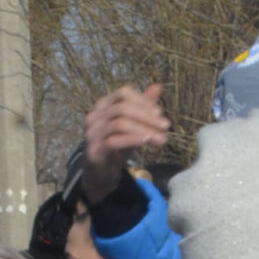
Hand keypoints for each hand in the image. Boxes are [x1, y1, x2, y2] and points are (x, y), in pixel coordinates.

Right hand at [80, 85, 169, 201]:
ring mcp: (92, 133)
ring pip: (119, 124)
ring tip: (162, 138)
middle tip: (166, 126)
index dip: (143, 101)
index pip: (123, 93)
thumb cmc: (118, 144)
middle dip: (147, 116)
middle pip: (122, 108)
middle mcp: (94, 116)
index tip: (160, 113)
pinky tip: (147, 141)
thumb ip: (143, 106)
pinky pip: (113, 141)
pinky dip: (132, 140)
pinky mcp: (94, 150)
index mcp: (103, 105)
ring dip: (144, 129)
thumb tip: (158, 86)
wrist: (102, 172)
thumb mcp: (134, 124)